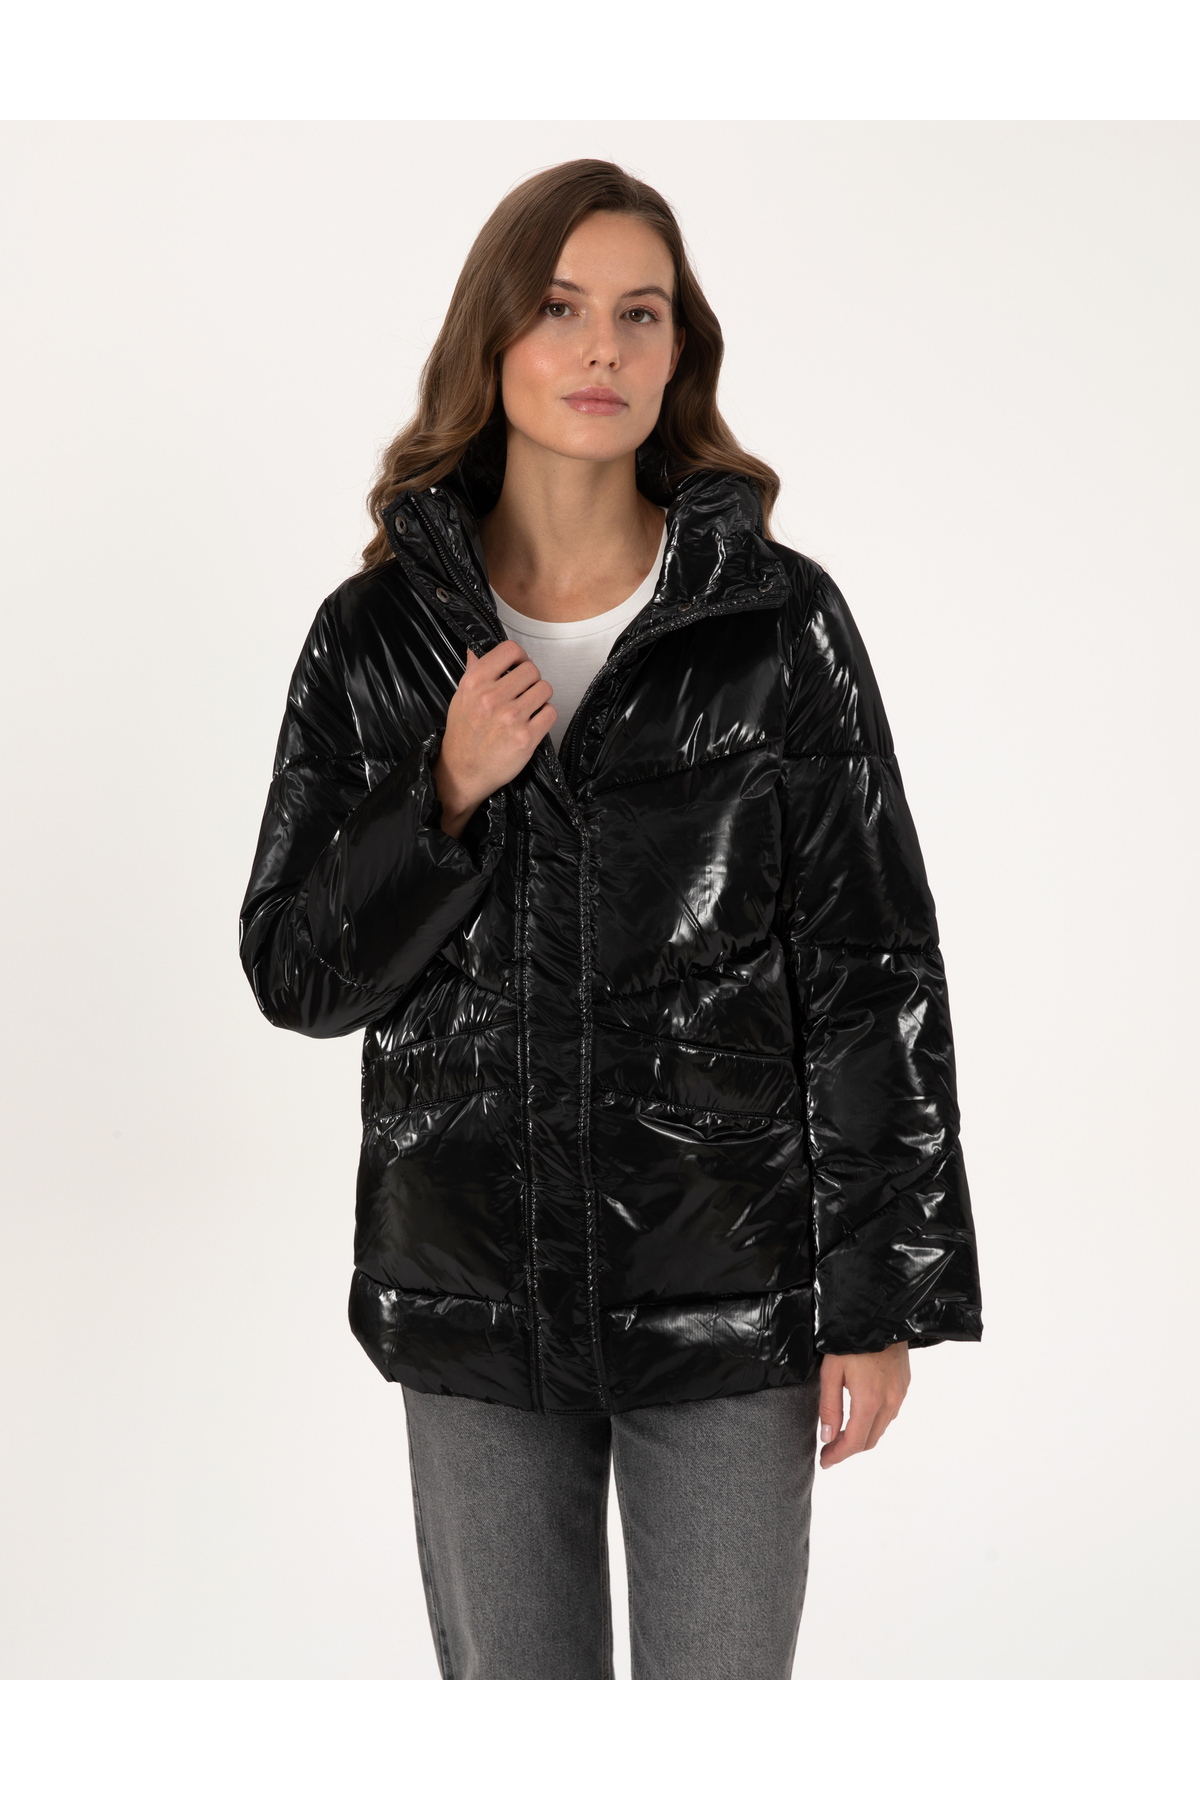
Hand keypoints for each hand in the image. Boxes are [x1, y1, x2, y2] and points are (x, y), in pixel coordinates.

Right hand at [433, 642, 556, 836]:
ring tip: (528, 708)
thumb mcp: (461, 698)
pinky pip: (550, 712)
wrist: (463, 772)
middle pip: (532, 670)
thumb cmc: (463, 735)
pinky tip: (533, 722)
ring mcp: (510, 718)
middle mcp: (492, 698)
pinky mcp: (526, 737)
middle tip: (524, 693)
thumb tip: (475, 648)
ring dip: (540, 698)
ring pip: (545, 689)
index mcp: (474, 683)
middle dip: (531, 680)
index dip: (520, 656)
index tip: (519, 666)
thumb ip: (473, 671)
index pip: (510, 650)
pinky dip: (545, 716)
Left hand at [818, 1342, 909, 1468]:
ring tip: (842, 1433)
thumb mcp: (831, 1371)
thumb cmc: (849, 1340)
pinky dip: (875, 1421)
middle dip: (849, 1449)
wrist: (880, 1314)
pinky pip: (890, 1413)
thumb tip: (827, 1437)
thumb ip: (829, 1406)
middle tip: (829, 1449)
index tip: (824, 1461)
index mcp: (869, 1400)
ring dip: (863, 1436)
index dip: (838, 1456)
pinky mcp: (904, 1385)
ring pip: (881, 1428)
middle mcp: (889, 1402)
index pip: (855, 1442)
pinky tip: (861, 1414)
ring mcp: (900, 1394)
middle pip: (870, 1440)